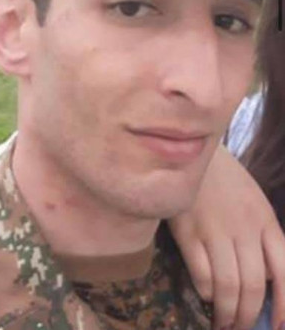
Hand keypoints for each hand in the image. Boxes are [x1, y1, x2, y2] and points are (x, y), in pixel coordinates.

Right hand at [168, 145, 284, 329]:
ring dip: (227, 313)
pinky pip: (201, 271)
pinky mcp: (188, 230)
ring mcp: (215, 230)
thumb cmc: (225, 178)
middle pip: (253, 285)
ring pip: (228, 285)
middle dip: (249, 317)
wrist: (191, 152)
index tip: (278, 327)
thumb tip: (264, 279)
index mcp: (265, 221)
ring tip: (223, 324)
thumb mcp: (254, 201)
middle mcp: (244, 229)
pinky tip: (206, 294)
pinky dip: (206, 290)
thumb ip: (262, 235)